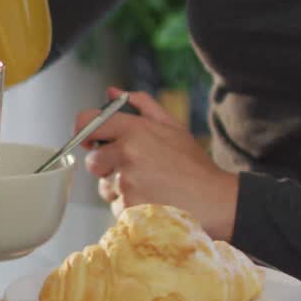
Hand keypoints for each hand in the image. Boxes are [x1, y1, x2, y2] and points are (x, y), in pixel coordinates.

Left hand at [79, 87, 238, 239]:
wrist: (216, 201)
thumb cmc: (194, 166)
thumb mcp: (173, 127)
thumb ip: (142, 105)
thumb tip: (113, 91)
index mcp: (135, 130)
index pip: (88, 123)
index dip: (84, 133)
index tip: (92, 142)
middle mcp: (128, 153)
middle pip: (93, 161)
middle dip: (107, 168)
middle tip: (135, 171)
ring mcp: (128, 181)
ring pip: (106, 187)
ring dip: (120, 190)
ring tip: (150, 188)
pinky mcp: (130, 207)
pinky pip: (117, 207)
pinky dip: (130, 208)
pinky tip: (152, 203)